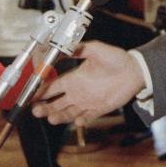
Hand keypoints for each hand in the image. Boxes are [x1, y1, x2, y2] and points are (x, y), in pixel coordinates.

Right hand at [31, 41, 145, 124]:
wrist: (135, 70)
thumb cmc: (116, 58)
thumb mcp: (96, 49)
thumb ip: (79, 48)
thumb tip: (64, 46)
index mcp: (74, 77)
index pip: (53, 87)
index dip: (41, 91)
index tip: (31, 95)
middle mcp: (78, 91)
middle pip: (55, 103)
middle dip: (45, 108)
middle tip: (36, 111)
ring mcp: (87, 101)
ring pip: (67, 112)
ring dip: (58, 116)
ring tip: (52, 118)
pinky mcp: (99, 109)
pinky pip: (86, 117)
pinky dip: (81, 120)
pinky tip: (77, 120)